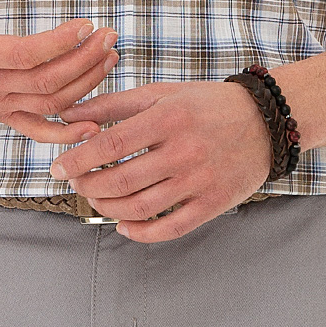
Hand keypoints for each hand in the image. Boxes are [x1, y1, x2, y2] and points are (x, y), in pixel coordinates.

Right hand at [0, 0, 117, 143]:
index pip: (26, 55)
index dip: (62, 42)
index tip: (87, 23)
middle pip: (45, 82)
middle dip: (85, 60)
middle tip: (109, 36)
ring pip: (50, 104)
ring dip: (86, 83)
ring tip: (109, 56)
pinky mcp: (2, 114)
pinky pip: (38, 130)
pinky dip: (67, 133)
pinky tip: (95, 125)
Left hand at [49, 79, 272, 240]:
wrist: (268, 122)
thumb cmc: (209, 105)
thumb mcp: (163, 93)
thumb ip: (115, 104)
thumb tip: (70, 116)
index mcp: (169, 118)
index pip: (111, 144)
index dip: (78, 159)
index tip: (58, 167)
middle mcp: (184, 151)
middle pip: (121, 180)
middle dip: (88, 185)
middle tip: (76, 183)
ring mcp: (199, 181)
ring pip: (140, 208)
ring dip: (108, 208)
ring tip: (97, 198)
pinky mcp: (213, 204)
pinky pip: (169, 229)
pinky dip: (140, 233)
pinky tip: (124, 225)